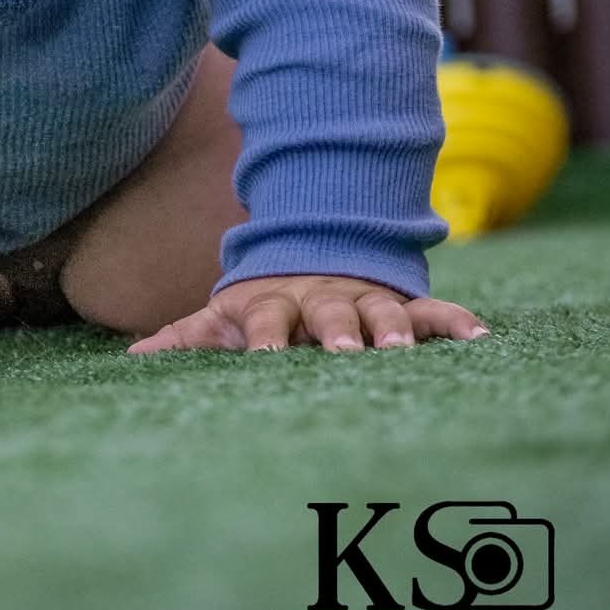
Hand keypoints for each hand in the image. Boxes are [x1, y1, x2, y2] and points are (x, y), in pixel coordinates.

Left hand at [126, 274, 492, 355]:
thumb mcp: (224, 316)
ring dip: (392, 327)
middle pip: (330, 312)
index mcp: (274, 306)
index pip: (266, 320)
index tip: (263, 357)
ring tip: (402, 350)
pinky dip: (454, 322)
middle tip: (345, 352)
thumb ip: (185, 338)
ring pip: (382, 309)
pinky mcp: (400, 302)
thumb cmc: (265, 306)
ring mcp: (363, 299)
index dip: (264, 336)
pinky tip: (478, 338)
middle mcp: (322, 300)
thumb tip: (130, 360)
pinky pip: (431, 311)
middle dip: (338, 330)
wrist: (312, 250)